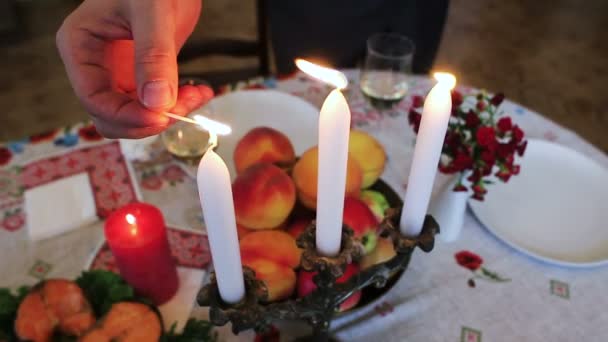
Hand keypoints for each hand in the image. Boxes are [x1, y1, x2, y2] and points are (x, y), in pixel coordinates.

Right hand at [56, 0, 211, 138]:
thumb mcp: (153, 12)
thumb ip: (154, 55)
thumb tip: (156, 102)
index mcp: (80, 47)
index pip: (93, 99)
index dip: (126, 116)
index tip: (160, 116)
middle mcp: (94, 65)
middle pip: (111, 115)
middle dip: (148, 119)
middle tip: (182, 108)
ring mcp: (117, 73)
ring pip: (134, 115)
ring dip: (166, 115)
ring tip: (195, 96)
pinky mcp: (141, 76)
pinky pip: (154, 105)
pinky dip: (177, 105)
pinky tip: (197, 91)